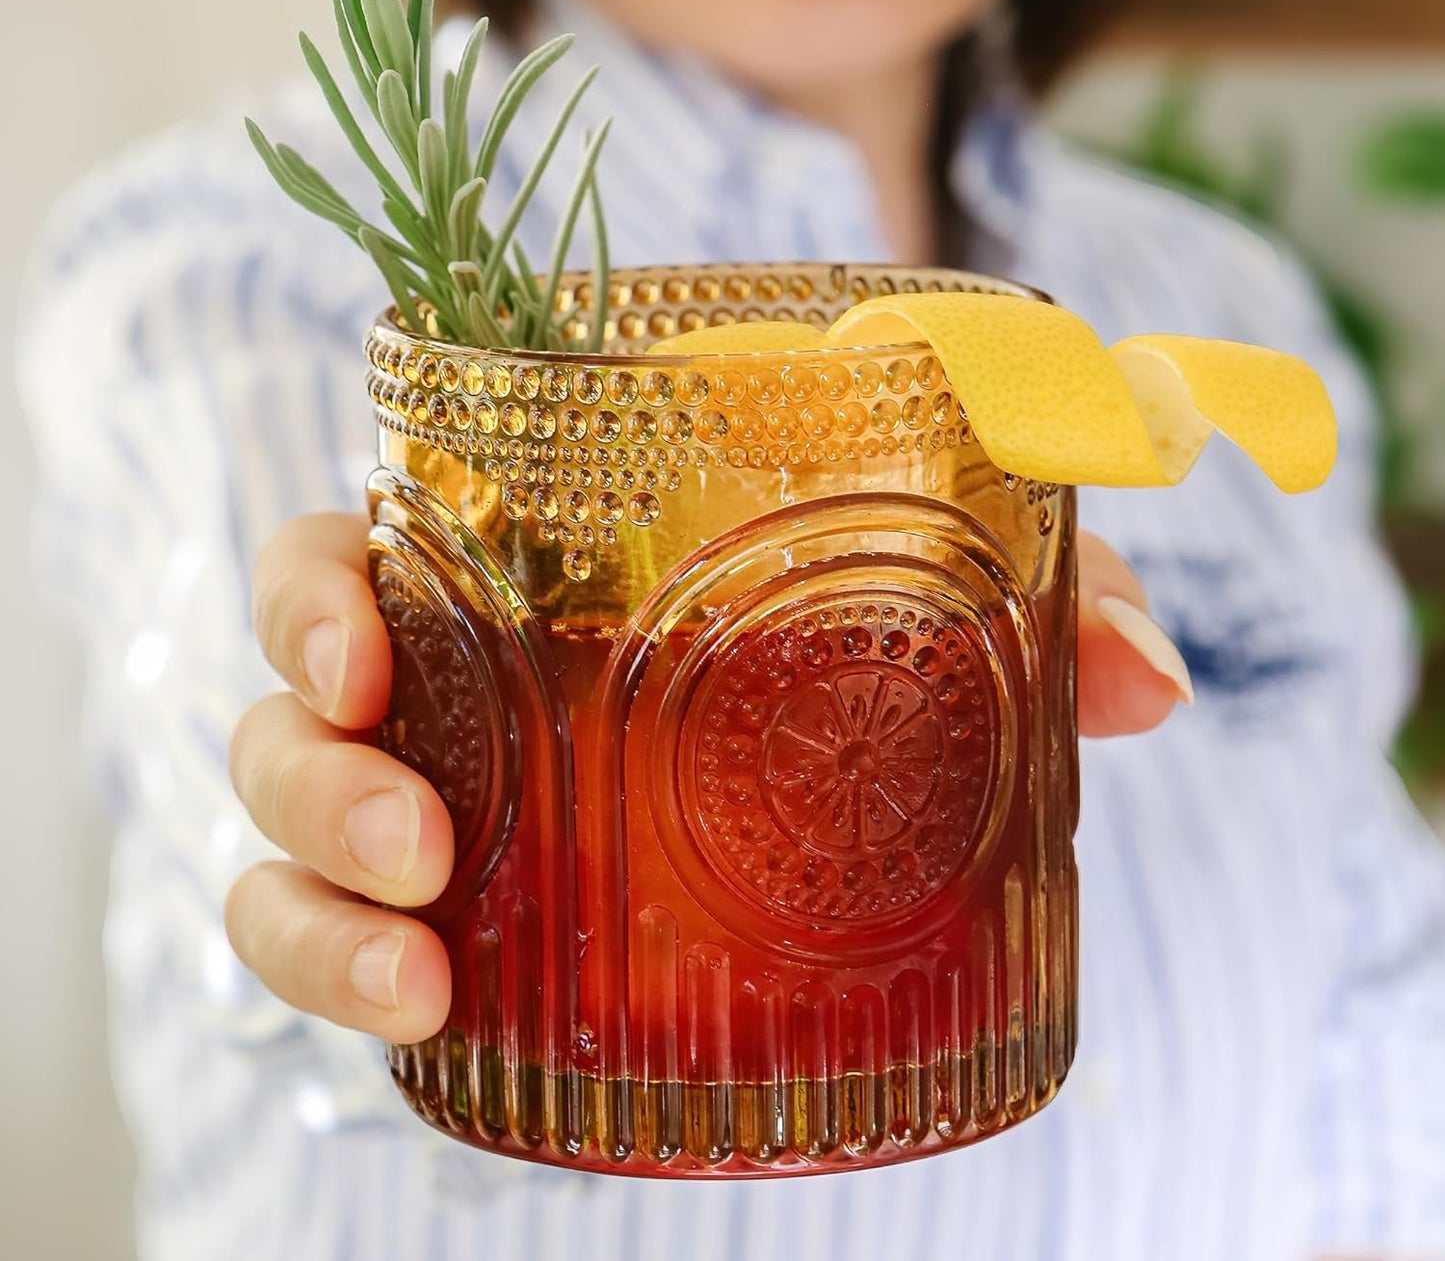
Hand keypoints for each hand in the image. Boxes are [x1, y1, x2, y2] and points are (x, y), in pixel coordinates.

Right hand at [226, 515, 1191, 1043]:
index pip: (351, 556)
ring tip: (418, 976)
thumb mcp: (946, 604)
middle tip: (418, 835)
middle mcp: (448, 692)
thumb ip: (1043, 608)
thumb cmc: (852, 646)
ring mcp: (440, 808)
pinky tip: (432, 1021)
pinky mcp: (456, 921)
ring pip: (285, 847)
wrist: (842, 777)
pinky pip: (344, 951)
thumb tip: (1148, 685)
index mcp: (513, 577)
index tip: (361, 647)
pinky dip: (348, 987)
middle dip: (315, 777)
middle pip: (293, 716)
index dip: (316, 594)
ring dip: (314, 914)